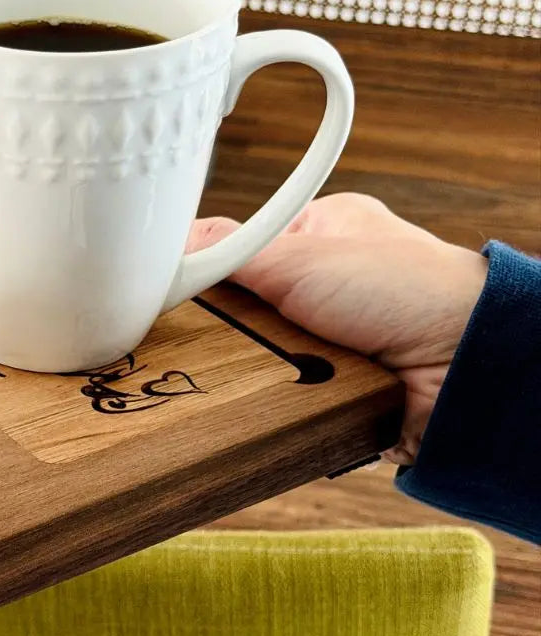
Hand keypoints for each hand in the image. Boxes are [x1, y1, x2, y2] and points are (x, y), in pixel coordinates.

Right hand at [186, 193, 487, 464]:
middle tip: (214, 335)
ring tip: (251, 367)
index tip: (170, 291)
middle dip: (230, 328)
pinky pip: (281, 397)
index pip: (239, 249)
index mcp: (321, 235)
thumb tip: (166, 247)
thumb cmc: (412, 289)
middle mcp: (327, 287)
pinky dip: (276, 400)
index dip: (206, 271)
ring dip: (254, 367)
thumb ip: (227, 251)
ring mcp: (331, 340)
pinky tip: (273, 397)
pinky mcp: (333, 389)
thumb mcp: (301, 256)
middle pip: (241, 310)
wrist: (470, 367)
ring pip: (257, 358)